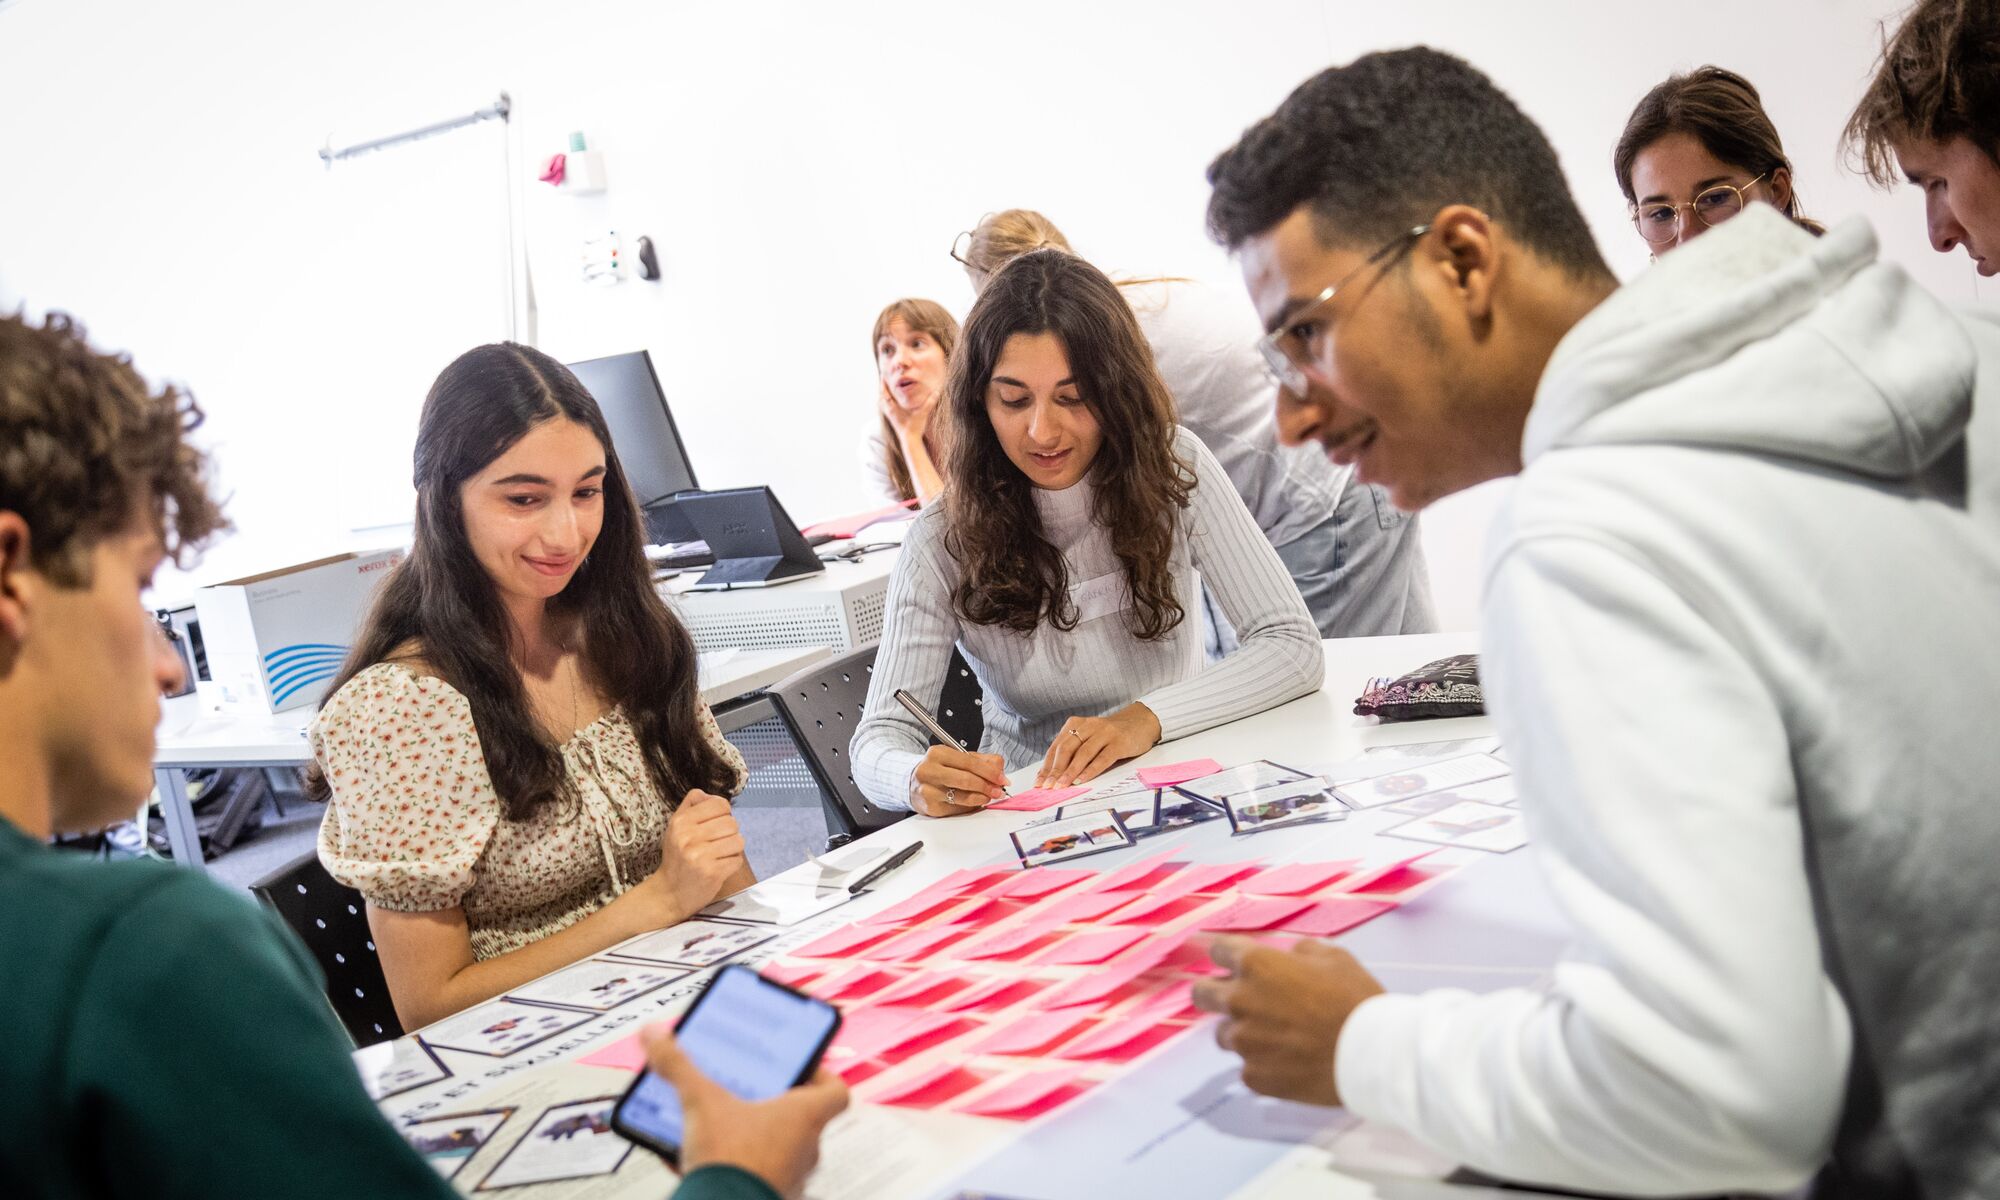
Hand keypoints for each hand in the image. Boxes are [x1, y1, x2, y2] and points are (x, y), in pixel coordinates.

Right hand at [641, 1025, 849, 1199]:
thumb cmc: (730, 1164)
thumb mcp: (700, 1103)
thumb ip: (679, 1067)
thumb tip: (657, 1035)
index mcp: (805, 1117)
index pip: (836, 1091)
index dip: (821, 1075)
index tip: (800, 1067)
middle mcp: (806, 1149)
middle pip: (800, 1118)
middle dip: (770, 1105)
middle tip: (746, 1092)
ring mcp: (790, 1178)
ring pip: (777, 1150)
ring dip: (752, 1138)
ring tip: (718, 1126)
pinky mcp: (768, 1197)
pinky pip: (756, 1176)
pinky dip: (735, 1167)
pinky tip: (700, 1160)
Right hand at [656, 791, 745, 919]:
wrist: (669, 893)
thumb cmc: (677, 858)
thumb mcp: (675, 828)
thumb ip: (691, 806)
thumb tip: (708, 794)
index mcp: (681, 822)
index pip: (720, 804)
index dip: (724, 814)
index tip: (716, 825)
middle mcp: (688, 837)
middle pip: (732, 823)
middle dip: (729, 833)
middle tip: (717, 844)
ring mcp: (700, 855)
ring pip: (738, 840)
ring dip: (733, 849)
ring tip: (719, 855)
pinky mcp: (712, 872)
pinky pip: (737, 860)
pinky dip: (732, 864)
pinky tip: (718, 867)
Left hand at [878, 383, 931, 441]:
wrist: (910, 441)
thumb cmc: (914, 427)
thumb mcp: (922, 413)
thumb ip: (929, 402)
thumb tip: (936, 392)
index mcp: (893, 407)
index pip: (885, 392)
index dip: (883, 383)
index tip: (883, 374)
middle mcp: (889, 411)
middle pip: (881, 396)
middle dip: (882, 387)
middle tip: (884, 378)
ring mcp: (890, 416)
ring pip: (882, 403)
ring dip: (883, 395)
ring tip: (886, 388)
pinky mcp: (892, 419)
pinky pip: (886, 408)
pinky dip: (886, 402)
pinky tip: (891, 401)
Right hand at [911, 744, 1007, 817]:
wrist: (914, 783)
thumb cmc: (938, 769)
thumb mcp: (957, 758)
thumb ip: (980, 760)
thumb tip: (999, 767)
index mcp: (938, 753)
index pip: (969, 762)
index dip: (990, 771)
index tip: (1002, 778)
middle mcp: (930, 771)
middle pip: (966, 780)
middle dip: (987, 786)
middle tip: (998, 790)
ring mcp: (928, 790)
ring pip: (963, 797)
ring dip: (981, 798)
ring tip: (988, 796)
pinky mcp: (931, 807)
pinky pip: (958, 809)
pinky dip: (970, 806)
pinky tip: (973, 802)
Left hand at [1036, 703, 1159, 787]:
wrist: (1141, 723)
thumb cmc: (1110, 735)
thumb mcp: (1089, 738)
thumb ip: (1074, 751)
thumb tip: (1054, 776)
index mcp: (1076, 724)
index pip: (1056, 747)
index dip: (1047, 765)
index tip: (1039, 782)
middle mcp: (1088, 726)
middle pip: (1066, 749)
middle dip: (1055, 770)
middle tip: (1048, 786)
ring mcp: (1104, 733)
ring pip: (1082, 753)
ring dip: (1070, 771)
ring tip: (1061, 786)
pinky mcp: (1119, 742)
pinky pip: (1102, 758)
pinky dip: (1090, 770)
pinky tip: (1081, 780)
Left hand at [1190, 935, 1385, 1106]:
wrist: (1372, 1056)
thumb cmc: (1356, 1000)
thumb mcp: (1335, 958)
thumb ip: (1301, 952)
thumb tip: (1289, 957)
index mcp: (1257, 966)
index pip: (1217, 950)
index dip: (1225, 954)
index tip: (1229, 960)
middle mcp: (1241, 1001)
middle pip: (1201, 993)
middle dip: (1213, 992)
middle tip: (1236, 998)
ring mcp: (1244, 1043)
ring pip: (1224, 1034)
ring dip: (1242, 1031)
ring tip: (1275, 1037)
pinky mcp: (1254, 1077)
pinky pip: (1246, 1067)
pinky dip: (1261, 1063)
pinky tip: (1287, 1062)